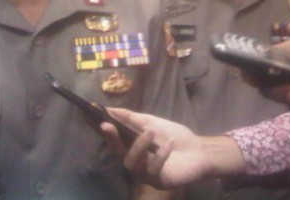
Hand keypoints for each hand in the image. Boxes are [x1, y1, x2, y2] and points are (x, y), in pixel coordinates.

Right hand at [100, 108, 243, 188]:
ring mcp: (146, 174)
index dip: (98, 126)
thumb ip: (131, 118)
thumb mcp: (152, 122)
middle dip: (111, 139)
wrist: (200, 151)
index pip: (111, 137)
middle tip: (107, 125)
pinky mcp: (159, 181)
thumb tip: (109, 108)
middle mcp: (134, 161)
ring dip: (139, 146)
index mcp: (131, 146)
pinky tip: (168, 144)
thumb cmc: (174, 136)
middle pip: (117, 153)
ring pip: (132, 164)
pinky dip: (160, 155)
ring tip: (150, 131)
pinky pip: (153, 170)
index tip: (89, 112)